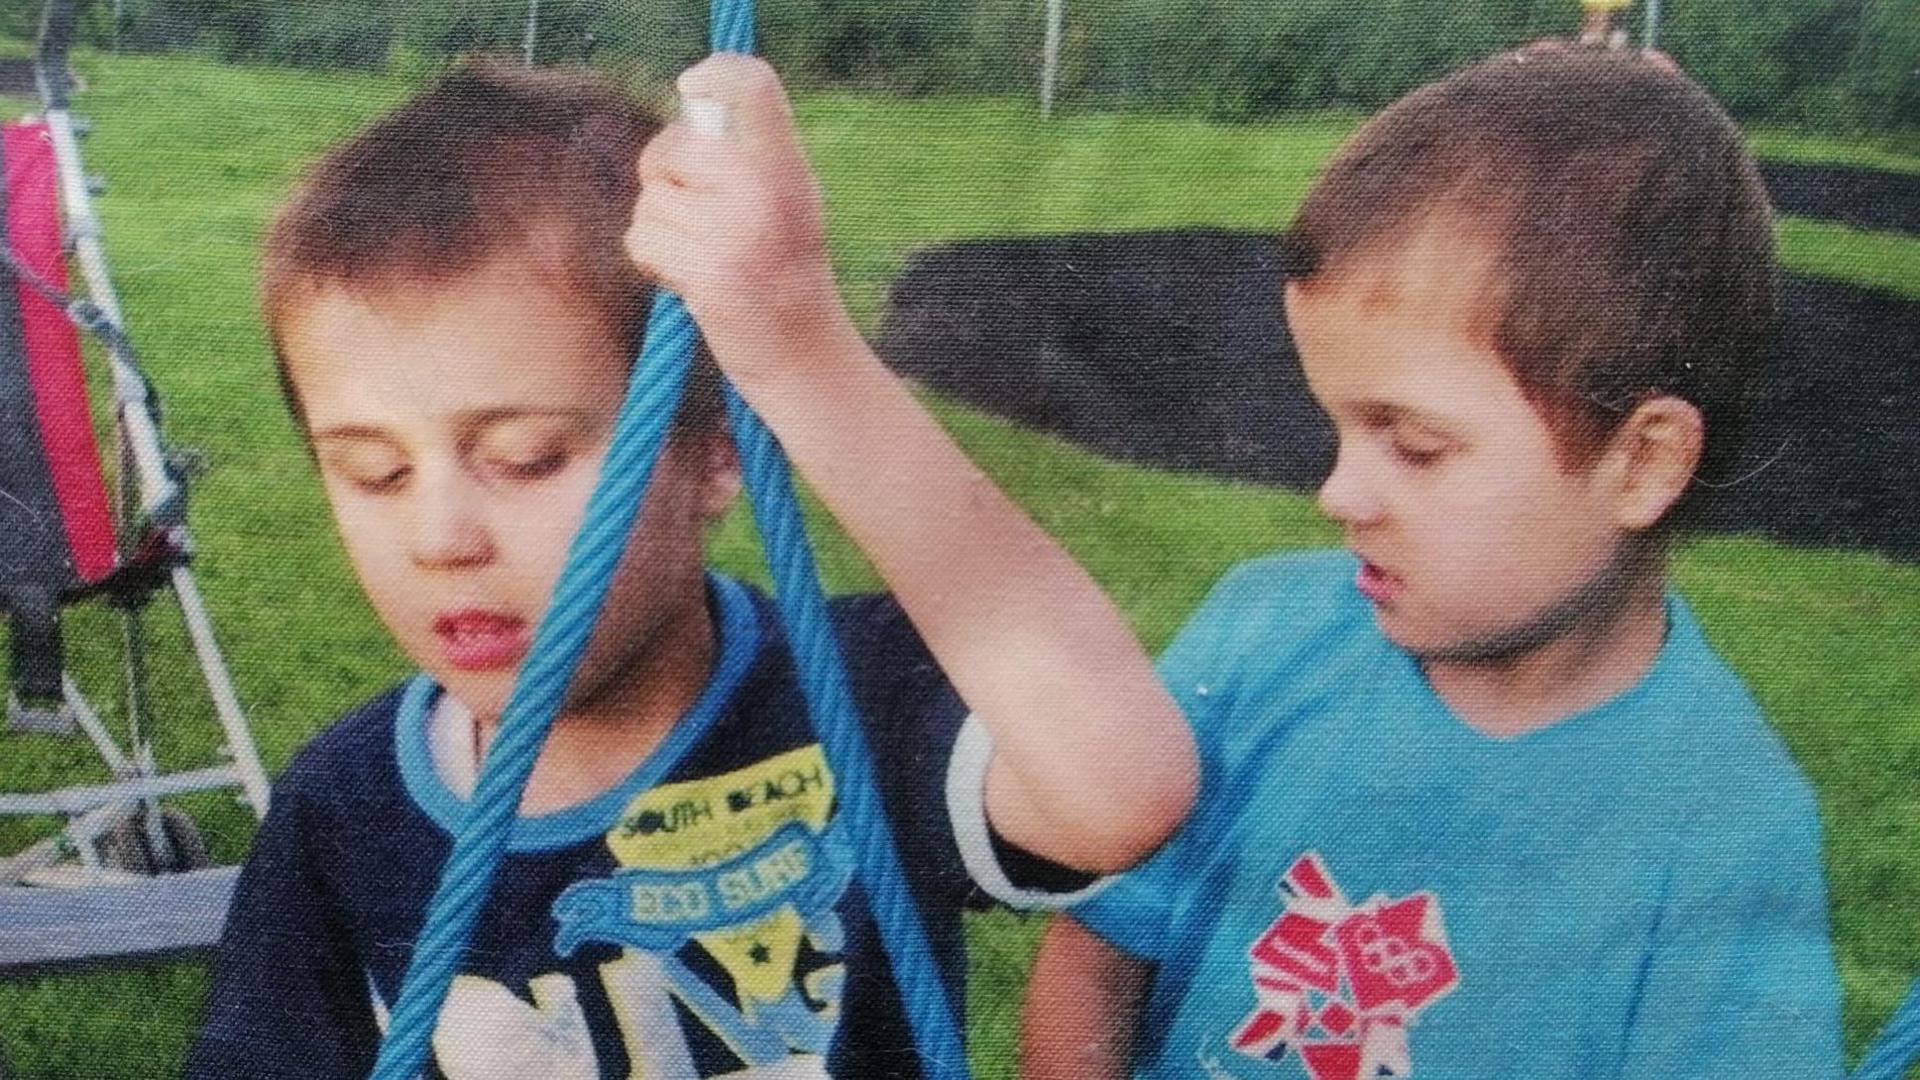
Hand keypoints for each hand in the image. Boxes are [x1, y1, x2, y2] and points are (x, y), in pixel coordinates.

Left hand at [626, 54, 845, 387]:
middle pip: (673, 146)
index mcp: (790, 169)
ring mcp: (738, 233)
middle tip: (695, 214)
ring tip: (702, 257)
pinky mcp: (709, 275)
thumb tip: (691, 108)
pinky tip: (688, 281)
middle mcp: (767, 192)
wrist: (807, 362)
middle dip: (664, 177)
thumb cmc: (787, 280)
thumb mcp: (788, 203)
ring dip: (661, 229)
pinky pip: (643, 239)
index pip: (751, 86)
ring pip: (653, 199)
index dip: (713, 75)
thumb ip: (747, 158)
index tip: (693, 93)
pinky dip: (653, 261)